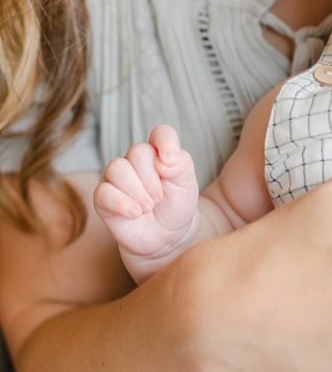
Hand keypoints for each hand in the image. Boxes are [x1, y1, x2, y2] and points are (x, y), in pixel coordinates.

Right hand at [93, 125, 198, 259]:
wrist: (166, 237)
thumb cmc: (176, 206)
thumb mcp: (187, 185)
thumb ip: (181, 164)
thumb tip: (163, 159)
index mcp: (159, 153)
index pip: (161, 133)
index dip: (165, 141)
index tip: (170, 161)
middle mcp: (135, 161)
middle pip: (137, 152)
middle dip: (151, 179)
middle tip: (159, 198)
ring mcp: (116, 178)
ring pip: (117, 168)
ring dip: (137, 192)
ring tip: (148, 207)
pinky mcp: (103, 197)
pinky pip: (104, 192)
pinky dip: (123, 204)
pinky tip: (135, 214)